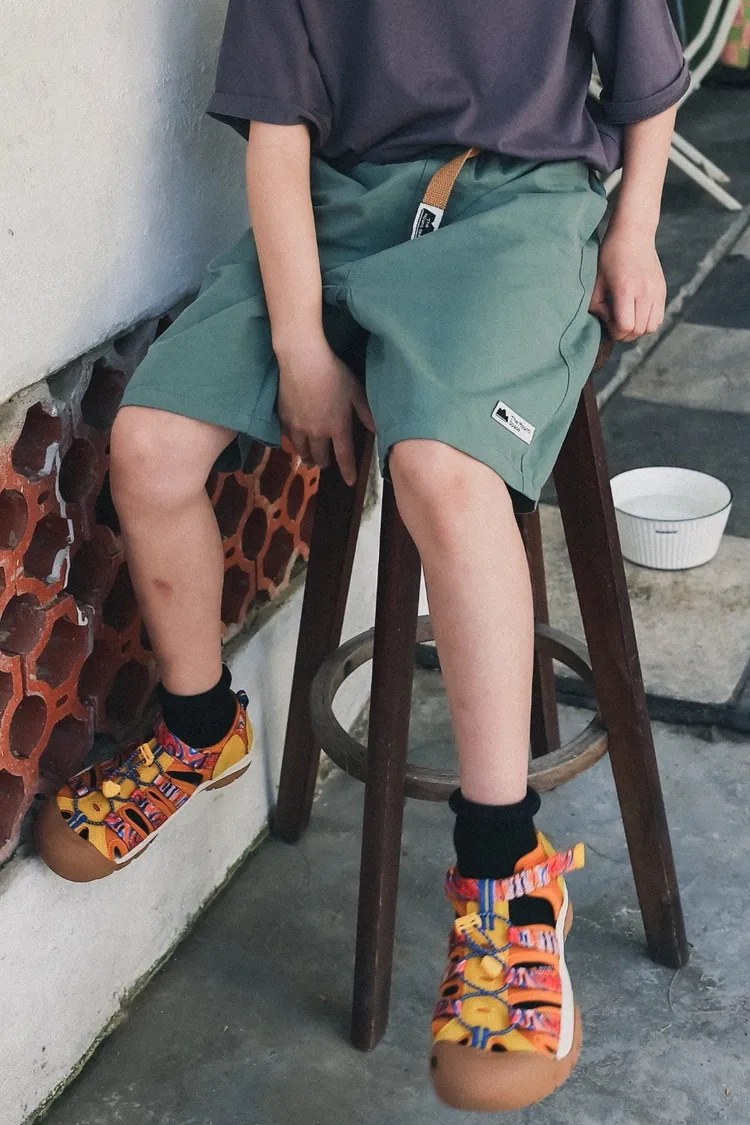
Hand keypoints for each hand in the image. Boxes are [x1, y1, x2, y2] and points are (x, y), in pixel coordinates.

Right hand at [276, 336, 374, 485]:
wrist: (302, 360)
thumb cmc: (333, 373)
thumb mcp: (355, 391)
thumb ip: (366, 413)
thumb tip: (377, 430)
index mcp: (337, 427)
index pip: (344, 456)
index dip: (348, 471)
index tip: (350, 482)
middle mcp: (317, 432)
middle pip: (320, 456)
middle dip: (324, 463)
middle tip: (325, 464)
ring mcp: (298, 426)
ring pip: (302, 450)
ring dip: (307, 456)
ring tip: (309, 458)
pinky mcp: (283, 417)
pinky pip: (288, 437)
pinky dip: (293, 442)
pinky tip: (295, 440)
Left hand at [589, 225, 666, 342]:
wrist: (634, 233)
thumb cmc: (610, 255)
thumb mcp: (596, 280)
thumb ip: (597, 306)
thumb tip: (606, 323)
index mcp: (625, 289)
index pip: (625, 326)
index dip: (615, 332)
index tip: (608, 325)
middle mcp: (644, 291)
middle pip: (639, 330)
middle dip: (625, 335)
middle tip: (615, 326)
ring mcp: (656, 291)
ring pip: (651, 327)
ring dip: (638, 330)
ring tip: (627, 320)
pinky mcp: (662, 290)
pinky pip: (659, 317)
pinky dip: (647, 322)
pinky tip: (637, 313)